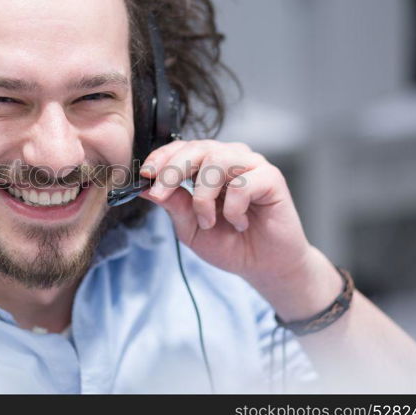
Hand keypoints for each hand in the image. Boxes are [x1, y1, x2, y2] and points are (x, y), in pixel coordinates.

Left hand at [139, 139, 313, 283]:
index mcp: (209, 166)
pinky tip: (239, 223)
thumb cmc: (229, 244)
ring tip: (208, 221)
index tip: (145, 175)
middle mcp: (231, 159)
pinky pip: (244, 183)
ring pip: (218, 160)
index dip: (162, 157)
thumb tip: (144, 187)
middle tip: (160, 194)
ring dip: (204, 195)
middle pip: (197, 148)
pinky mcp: (272, 178)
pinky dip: (233, 208)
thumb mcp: (190, 227)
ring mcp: (252, 166)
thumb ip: (172, 204)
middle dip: (172, 170)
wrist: (263, 266)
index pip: (182, 148)